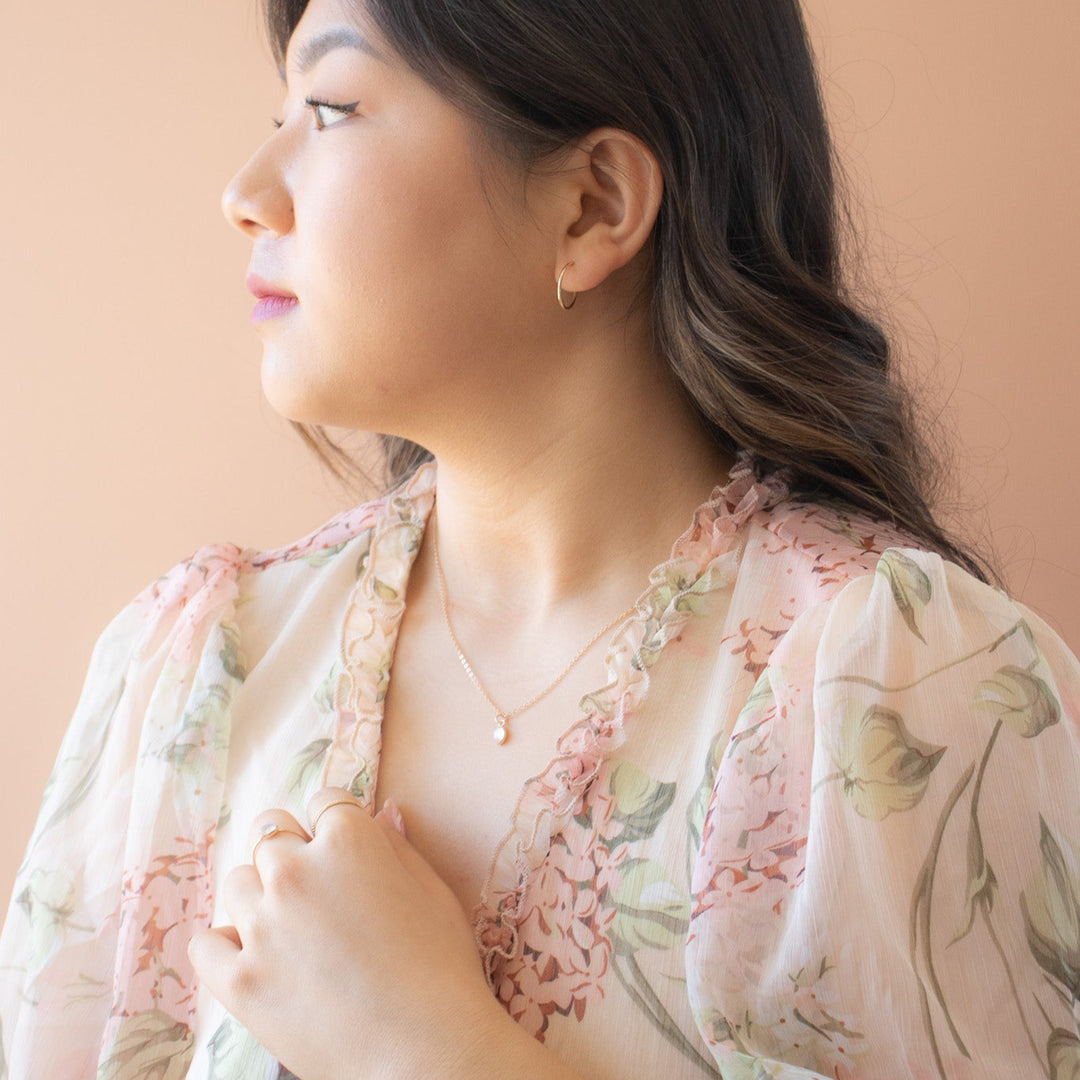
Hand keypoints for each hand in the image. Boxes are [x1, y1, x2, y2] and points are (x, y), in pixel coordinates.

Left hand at [188, 787, 499, 1079]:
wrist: (424, 1049)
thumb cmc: (441, 967)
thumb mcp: (433, 890)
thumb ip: (398, 844)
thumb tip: (380, 811)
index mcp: (348, 841)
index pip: (325, 801)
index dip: (338, 824)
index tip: (346, 851)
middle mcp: (295, 871)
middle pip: (271, 833)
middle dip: (293, 852)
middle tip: (321, 892)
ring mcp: (261, 925)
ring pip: (237, 881)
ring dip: (260, 895)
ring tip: (294, 930)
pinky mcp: (238, 979)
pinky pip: (205, 942)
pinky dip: (225, 945)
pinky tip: (256, 957)